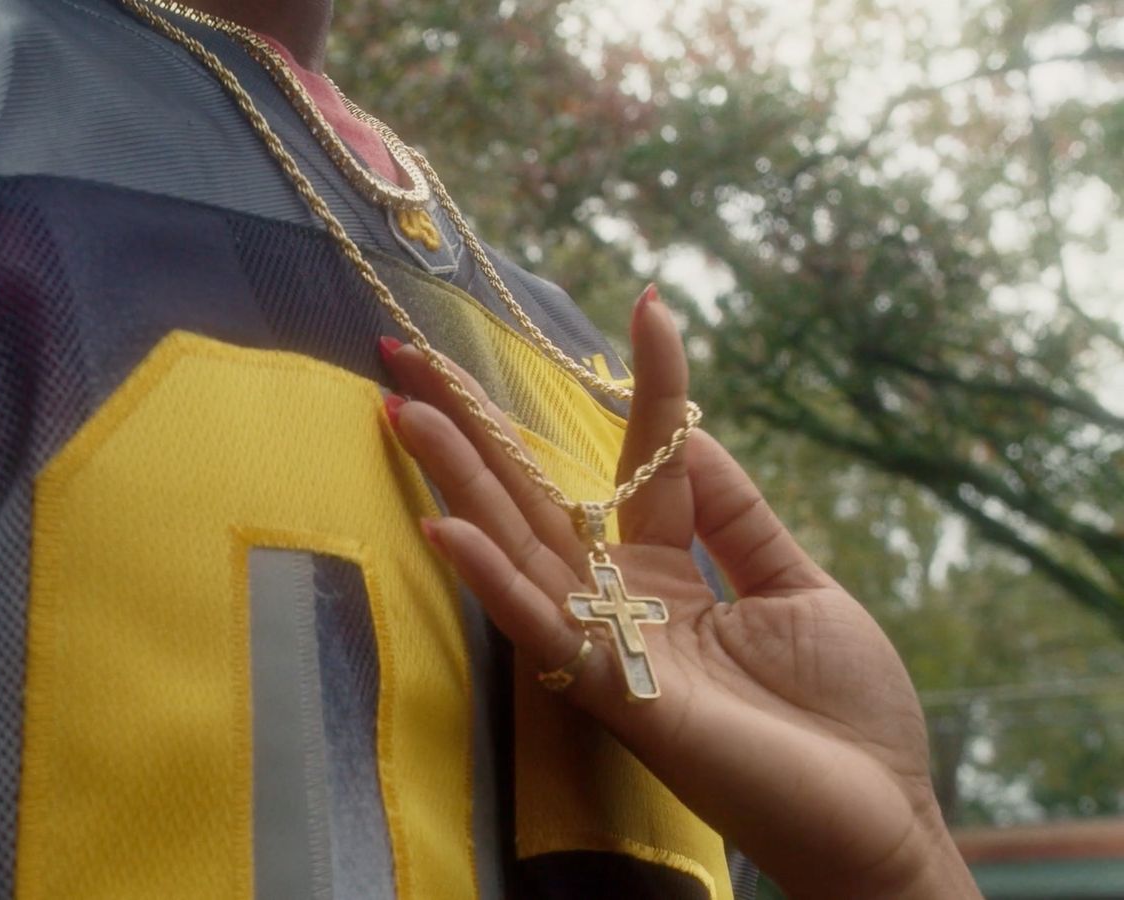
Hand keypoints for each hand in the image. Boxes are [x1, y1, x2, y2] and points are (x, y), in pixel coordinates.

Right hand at [379, 291, 979, 898]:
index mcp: (674, 572)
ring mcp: (614, 647)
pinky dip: (494, 582)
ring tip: (405, 412)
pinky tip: (444, 528)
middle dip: (477, 433)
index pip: (644, 461)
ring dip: (459, 483)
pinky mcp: (619, 697)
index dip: (648, 387)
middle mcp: (626, 602)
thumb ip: (739, 516)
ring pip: (521, 551)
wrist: (877, 815)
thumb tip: (689, 433)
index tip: (651, 304)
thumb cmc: (845, 714)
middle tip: (413, 360)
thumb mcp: (800, 587)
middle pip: (539, 502)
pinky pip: (545, 633)